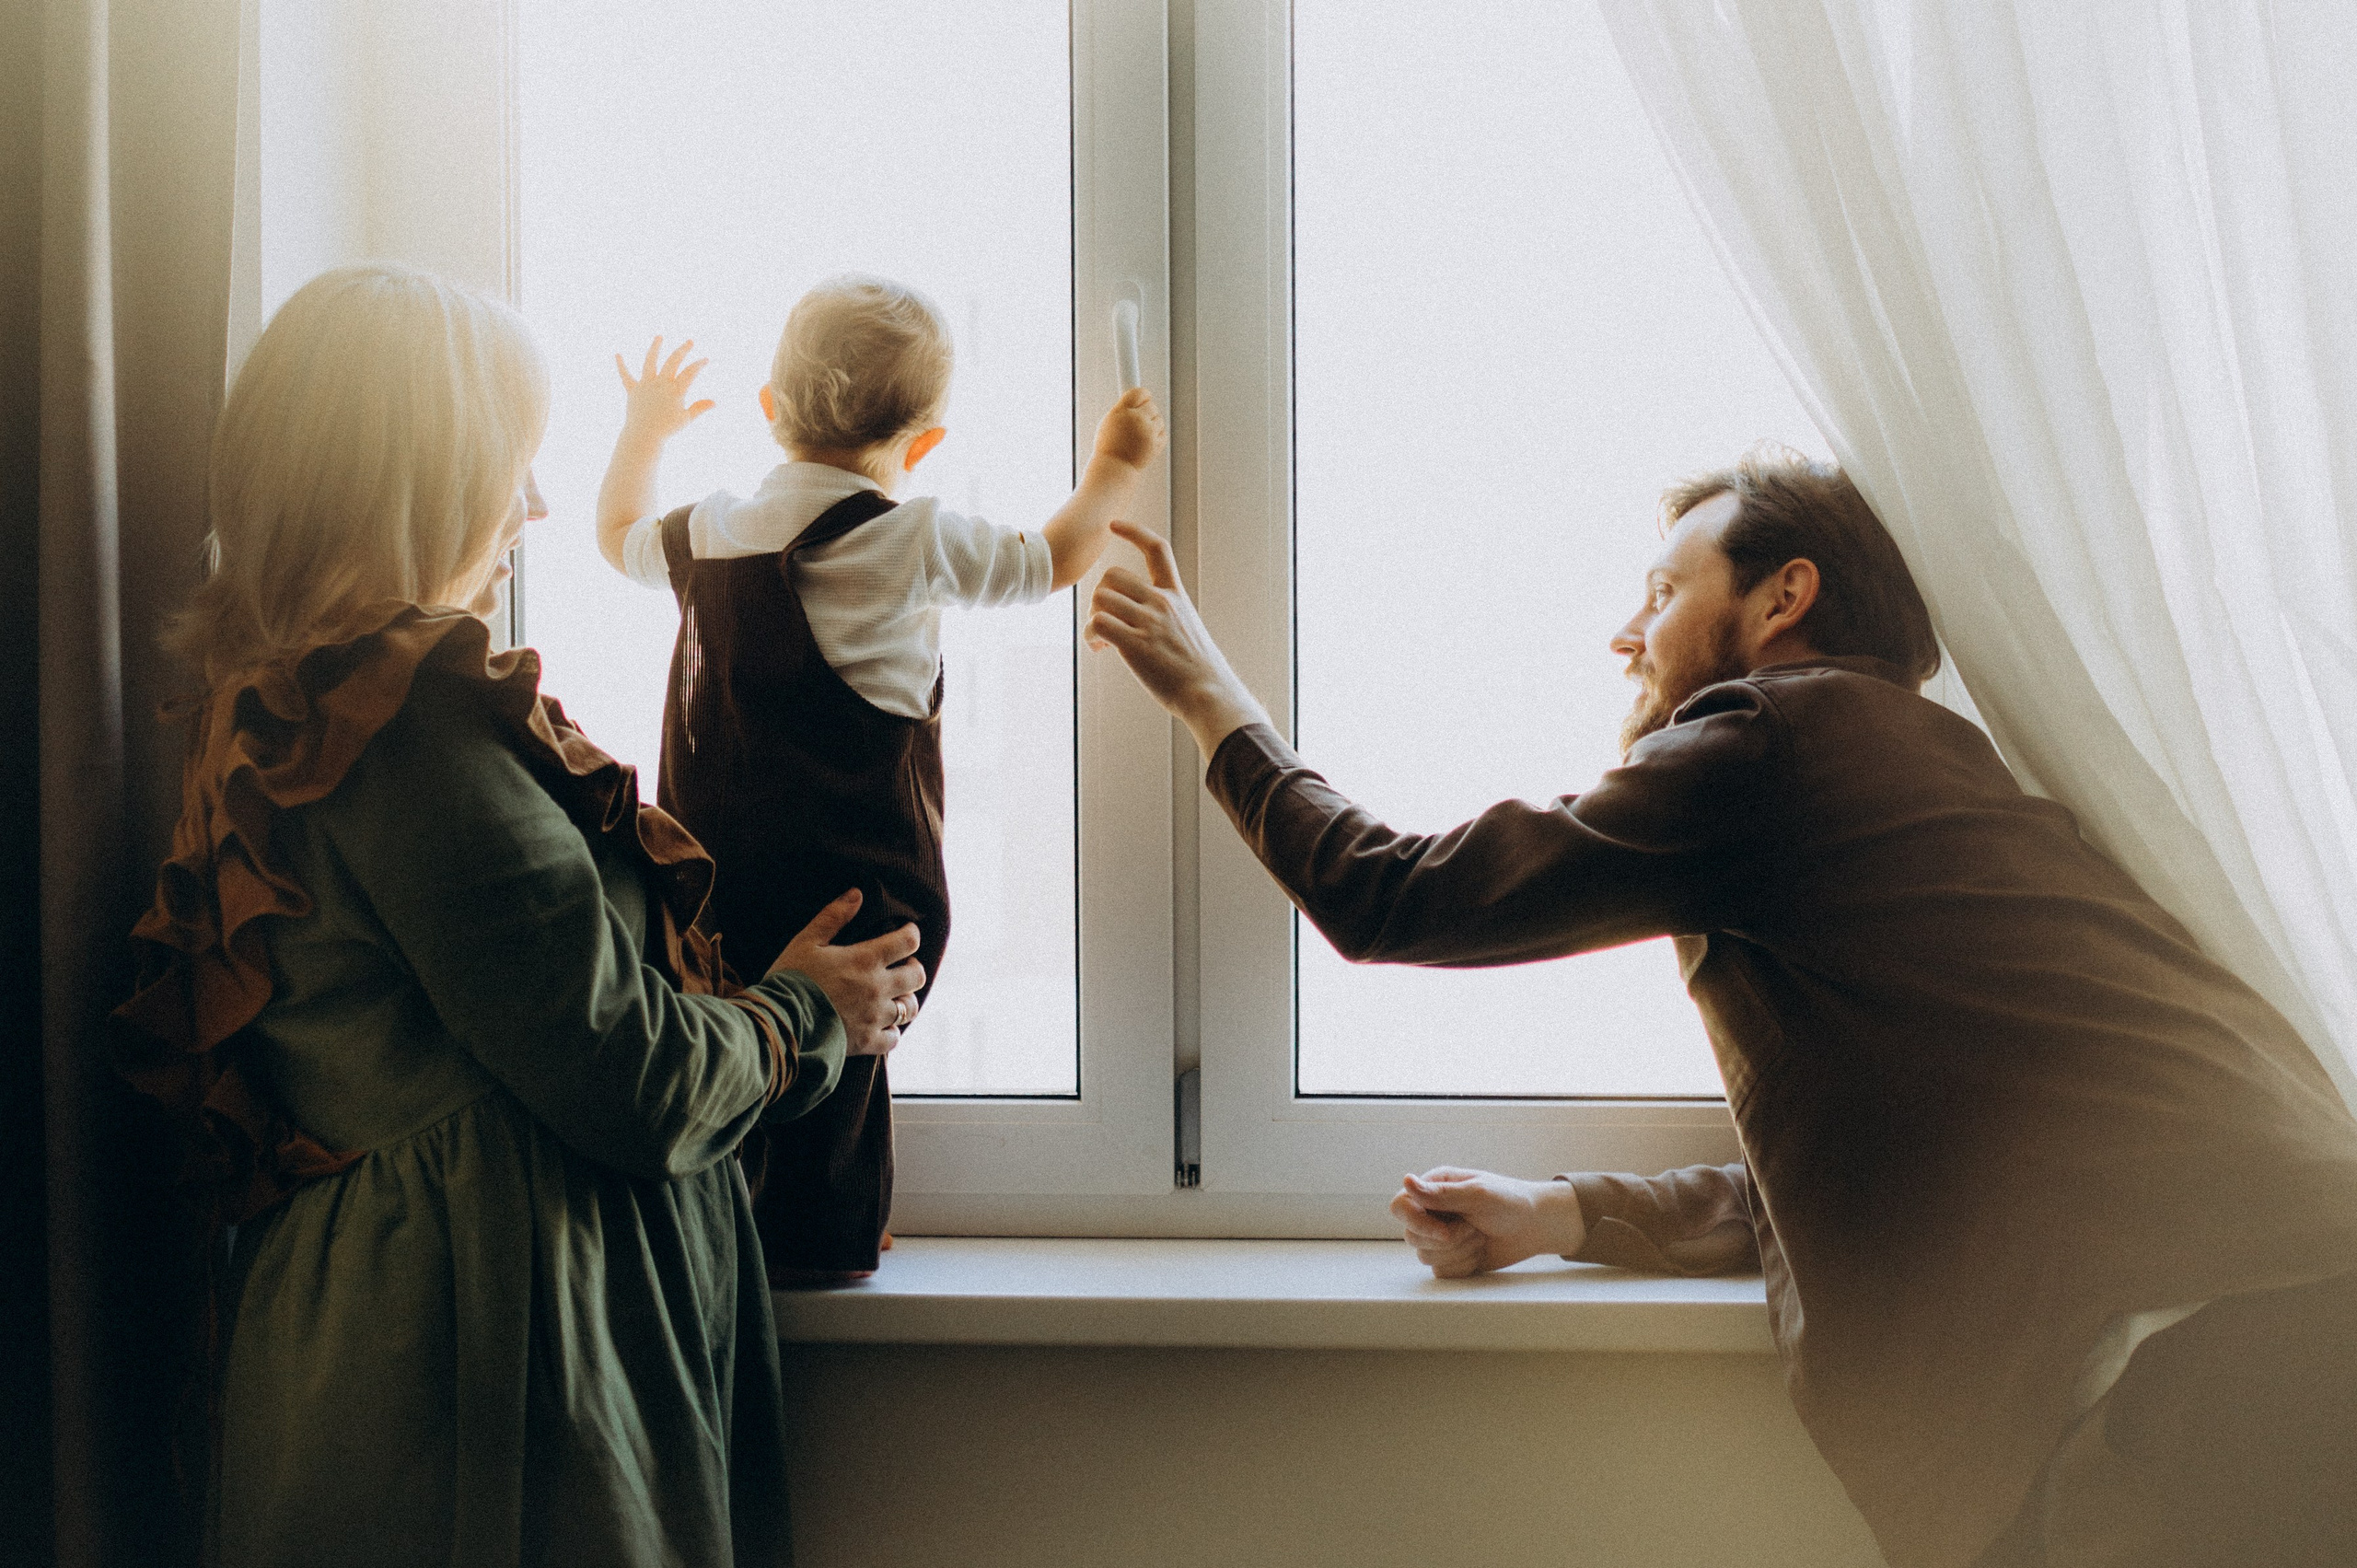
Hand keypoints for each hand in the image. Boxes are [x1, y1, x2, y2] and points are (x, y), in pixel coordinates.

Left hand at [615, 336, 714, 444]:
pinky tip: (617, 354)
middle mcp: (660, 384)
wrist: (644, 436)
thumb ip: (699, 408)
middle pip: (673, 361)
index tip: (705, 360)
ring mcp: (645, 385)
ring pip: (650, 361)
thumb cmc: (667, 430)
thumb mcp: (686, 419)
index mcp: (675, 391)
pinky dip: (621, 365)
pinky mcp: (633, 390)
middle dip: (682, 350)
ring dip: (655, 348)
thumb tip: (714, 402)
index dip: (699, 364)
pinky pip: (625, 376)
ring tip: (659, 337)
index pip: (690, 372)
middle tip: (689, 342)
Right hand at [769, 889, 924, 1057]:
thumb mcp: (806, 941)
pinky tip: (881, 1025)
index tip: (905, 933)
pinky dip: (891, 1031)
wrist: (779, 1023)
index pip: (908, 942)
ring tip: (894, 996)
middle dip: (913, 968)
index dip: (911, 934)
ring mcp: (875, 1017)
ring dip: (906, 999)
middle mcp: (878, 987)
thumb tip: (857, 894)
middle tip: (901, 966)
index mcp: (866, 960)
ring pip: (911, 1008)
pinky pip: (894, 1038)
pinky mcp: (867, 1042)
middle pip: (918, 976)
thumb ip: (833, 917)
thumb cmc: (790, 978)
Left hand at [1085, 521, 1269, 757]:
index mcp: (1176, 596)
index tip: (1114, 525)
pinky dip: (1090, 635)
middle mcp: (1162, 603)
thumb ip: (1166, 618)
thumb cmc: (1198, 671)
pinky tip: (1100, 649)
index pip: (1157, 549)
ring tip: (1100, 641)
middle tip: (1105, 623)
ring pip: (1101, 598)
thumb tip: (1140, 624)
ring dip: (1093, 618)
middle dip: (1101, 597)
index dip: (1133, 532)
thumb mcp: (1188, 630)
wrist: (1209, 694)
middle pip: (1113, 575)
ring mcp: (1149, 622)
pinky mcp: (1136, 644)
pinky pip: (1097, 623)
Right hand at [1092, 386, 1166, 469]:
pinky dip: (1156, 436)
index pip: (1139, 393)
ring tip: (1138, 435)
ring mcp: (1147, 432)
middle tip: (1137, 422)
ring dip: (1152, 425)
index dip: (1143, 396)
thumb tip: (1138, 399)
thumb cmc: (1110, 447)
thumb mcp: (1109, 421)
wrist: (1115, 468)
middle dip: (1147, 412)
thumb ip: (1124, 408)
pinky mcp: (1156, 443)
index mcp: (1122, 411)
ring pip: (1159, 419)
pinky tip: (1144, 442)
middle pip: (1152, 405)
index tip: (1144, 397)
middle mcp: (1136, 420)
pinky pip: (1162, 432)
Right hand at [1388, 1167, 1587, 1278]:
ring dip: (1458, 1252)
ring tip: (1480, 1238)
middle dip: (1447, 1240)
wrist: (1536, 1226)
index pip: (1400, 1206)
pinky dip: (1463, 1266)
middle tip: (1475, 1230)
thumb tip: (1406, 1181)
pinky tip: (1480, 1253)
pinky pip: (1442, 1272)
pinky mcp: (1451, 1258)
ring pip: (1425, 1257)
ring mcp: (1440, 1237)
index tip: (1445, 1232)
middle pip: (1411, 1236)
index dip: (1416, 1222)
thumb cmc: (1510, 1201)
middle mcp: (1432, 1212)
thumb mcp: (1477, 1194)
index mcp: (1434, 1188)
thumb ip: (1440, 1194)